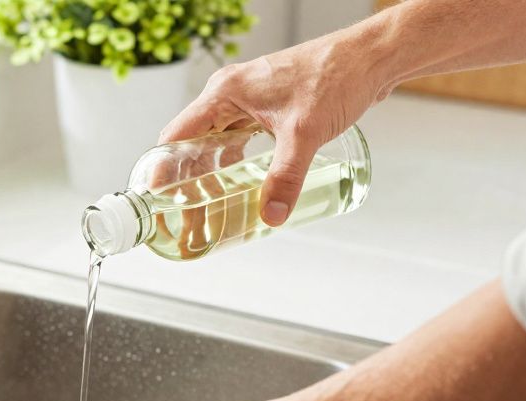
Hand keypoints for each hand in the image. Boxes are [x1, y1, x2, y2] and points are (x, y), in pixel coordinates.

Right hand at [160, 30, 389, 225]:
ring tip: (206, 208)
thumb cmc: (336, 76)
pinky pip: (237, 140)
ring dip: (209, 175)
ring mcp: (248, 101)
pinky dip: (233, 164)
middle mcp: (230, 96)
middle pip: (192, 143)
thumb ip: (286, 177)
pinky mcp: (267, 108)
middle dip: (186, 181)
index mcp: (225, 93)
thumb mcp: (304, 134)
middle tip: (183, 216)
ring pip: (215, 143)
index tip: (155, 197)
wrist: (370, 58)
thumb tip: (270, 214)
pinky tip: (238, 186)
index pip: (177, 134)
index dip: (162, 168)